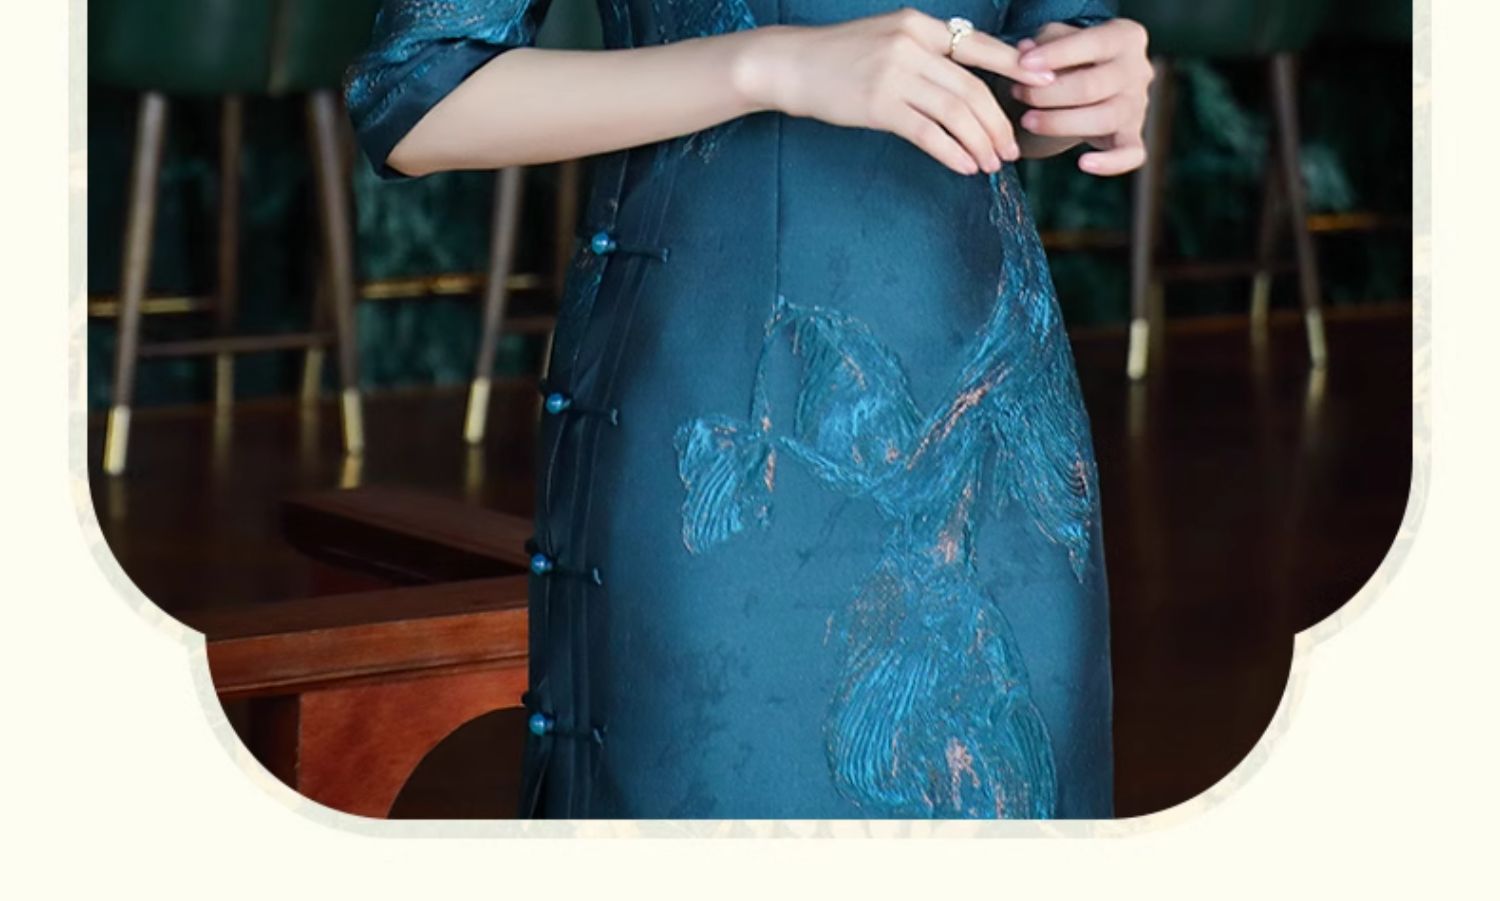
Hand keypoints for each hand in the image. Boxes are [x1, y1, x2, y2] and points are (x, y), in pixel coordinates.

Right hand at [737, 9, 1056, 175]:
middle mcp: (911, 45)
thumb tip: (967, 81)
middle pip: (972, 88)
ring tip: (992, 164)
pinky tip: (965, 167)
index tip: (1044, 84)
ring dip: (980, 142)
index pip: (978, 47)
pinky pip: (927, 132)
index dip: (1015, 67)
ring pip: (956, 113)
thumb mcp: (887, 39)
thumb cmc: (840, 57)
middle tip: (1012, 149)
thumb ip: (925, 53)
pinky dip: (951, 152)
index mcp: (919, 25)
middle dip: (998, 123)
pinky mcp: (877, 105)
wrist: (790, 64)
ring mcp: (894, 74)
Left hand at [1008, 18, 1152, 175]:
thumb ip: (1044, 42)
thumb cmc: (1069, 56)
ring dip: (1060, 123)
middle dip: (1048, 93)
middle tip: (1017, 93)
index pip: (1094, 43)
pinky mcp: (1133, 137)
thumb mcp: (1057, 38)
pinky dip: (1110, 163)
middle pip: (1093, 86)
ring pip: (1104, 119)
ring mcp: (1138, 106)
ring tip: (1028, 121)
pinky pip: (1131, 155)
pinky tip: (1083, 163)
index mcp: (1125, 37)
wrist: (1087, 83)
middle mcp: (1138, 71)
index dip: (1056, 55)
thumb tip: (1024, 52)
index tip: (1023, 64)